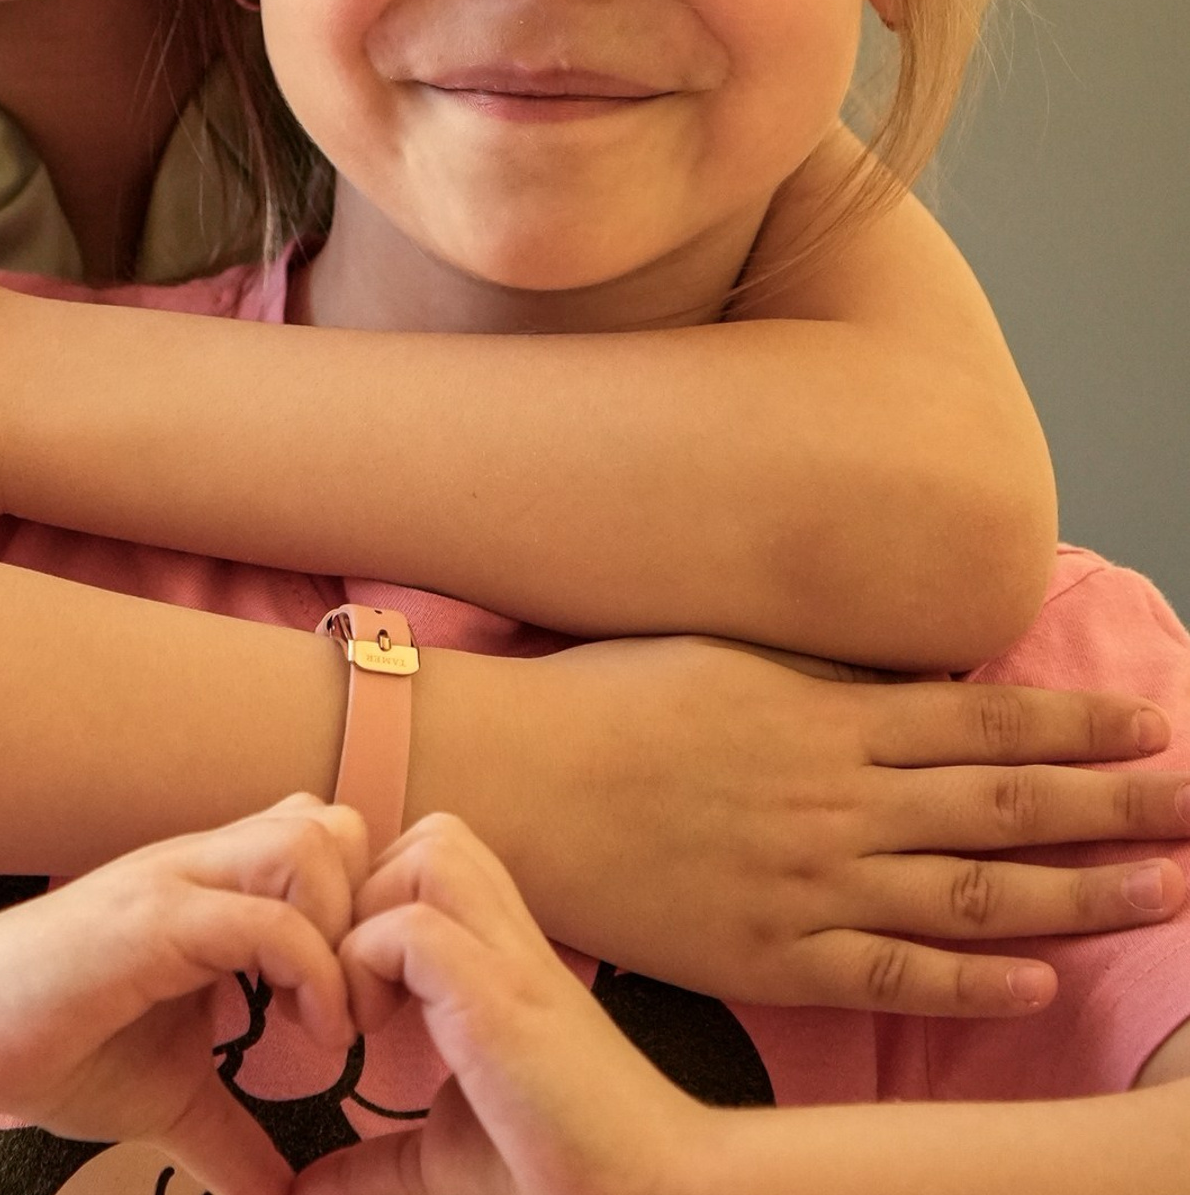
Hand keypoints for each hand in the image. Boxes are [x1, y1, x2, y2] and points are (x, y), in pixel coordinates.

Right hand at [0, 797, 367, 1194]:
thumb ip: (231, 1134)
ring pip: (311, 843)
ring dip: (343, 933)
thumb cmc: (56, 1045)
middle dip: (370, 912)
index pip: (330, 841)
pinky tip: (302, 1036)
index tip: (363, 1005)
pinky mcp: (152, 918)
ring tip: (332, 1019)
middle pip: (336, 825)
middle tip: (362, 1005)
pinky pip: (263, 917)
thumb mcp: (172, 1095)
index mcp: (216, 890)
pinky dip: (307, 972)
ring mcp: (178, 882)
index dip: (366, 914)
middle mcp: (205, 866)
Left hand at [298, 814, 708, 1194]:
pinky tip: (368, 1037)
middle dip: (371, 891)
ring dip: (370, 913)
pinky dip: (367, 965)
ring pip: (430, 849)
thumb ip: (376, 1164)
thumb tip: (306, 1190)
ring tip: (360, 1005)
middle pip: (435, 834)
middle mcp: (511, 945)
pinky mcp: (503, 999)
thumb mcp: (444, 1162)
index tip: (343, 990)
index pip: (430, 863)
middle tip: (345, 982)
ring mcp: (512, 963)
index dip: (371, 904)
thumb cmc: (558, 1177)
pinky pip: (413, 925)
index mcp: (499, 965)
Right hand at [470, 637, 1189, 1016]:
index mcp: (825, 718)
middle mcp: (838, 801)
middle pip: (1005, 808)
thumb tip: (914, 684)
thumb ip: (824, 675)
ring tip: (1163, 890)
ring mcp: (811, 885)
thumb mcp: (723, 654)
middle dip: (1115, 807)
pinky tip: (1041, 982)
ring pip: (974, 895)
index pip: (983, 725)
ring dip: (1079, 894)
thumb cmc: (604, 700)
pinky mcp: (771, 955)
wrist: (514, 779)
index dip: (1074, 728)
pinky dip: (974, 984)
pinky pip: (893, 977)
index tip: (1145, 727)